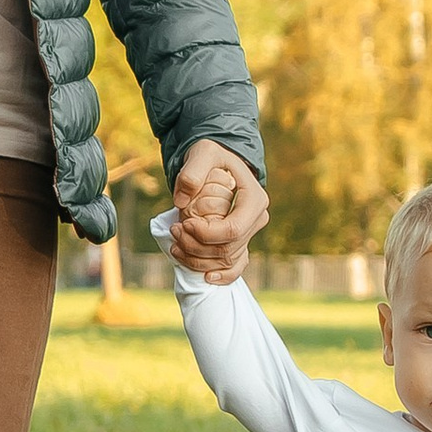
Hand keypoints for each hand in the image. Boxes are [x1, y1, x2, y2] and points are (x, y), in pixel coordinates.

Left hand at [167, 141, 268, 285]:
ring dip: (198, 259)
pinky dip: (223, 275)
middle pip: (228, 248)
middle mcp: (257, 219)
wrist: (218, 163)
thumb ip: (192, 172)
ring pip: (227, 260)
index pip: (232, 230)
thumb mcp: (202, 153)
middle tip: (173, 231)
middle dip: (196, 246)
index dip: (205, 234)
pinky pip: (236, 266)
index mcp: (254, 199)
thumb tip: (182, 202)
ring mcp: (250, 232)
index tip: (183, 222)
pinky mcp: (241, 241)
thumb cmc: (212, 155)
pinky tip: (206, 277)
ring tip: (175, 245)